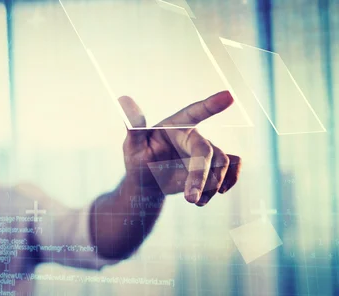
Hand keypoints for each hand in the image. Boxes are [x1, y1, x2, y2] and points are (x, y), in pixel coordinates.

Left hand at [119, 91, 241, 205]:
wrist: (149, 184)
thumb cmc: (138, 161)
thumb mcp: (132, 146)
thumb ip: (133, 126)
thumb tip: (123, 100)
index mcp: (175, 126)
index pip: (194, 112)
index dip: (211, 105)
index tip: (229, 96)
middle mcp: (193, 135)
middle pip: (208, 151)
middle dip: (201, 176)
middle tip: (190, 198)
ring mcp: (206, 150)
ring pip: (222, 163)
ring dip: (212, 186)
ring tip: (195, 201)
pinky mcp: (215, 165)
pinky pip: (234, 167)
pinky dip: (231, 180)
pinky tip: (217, 193)